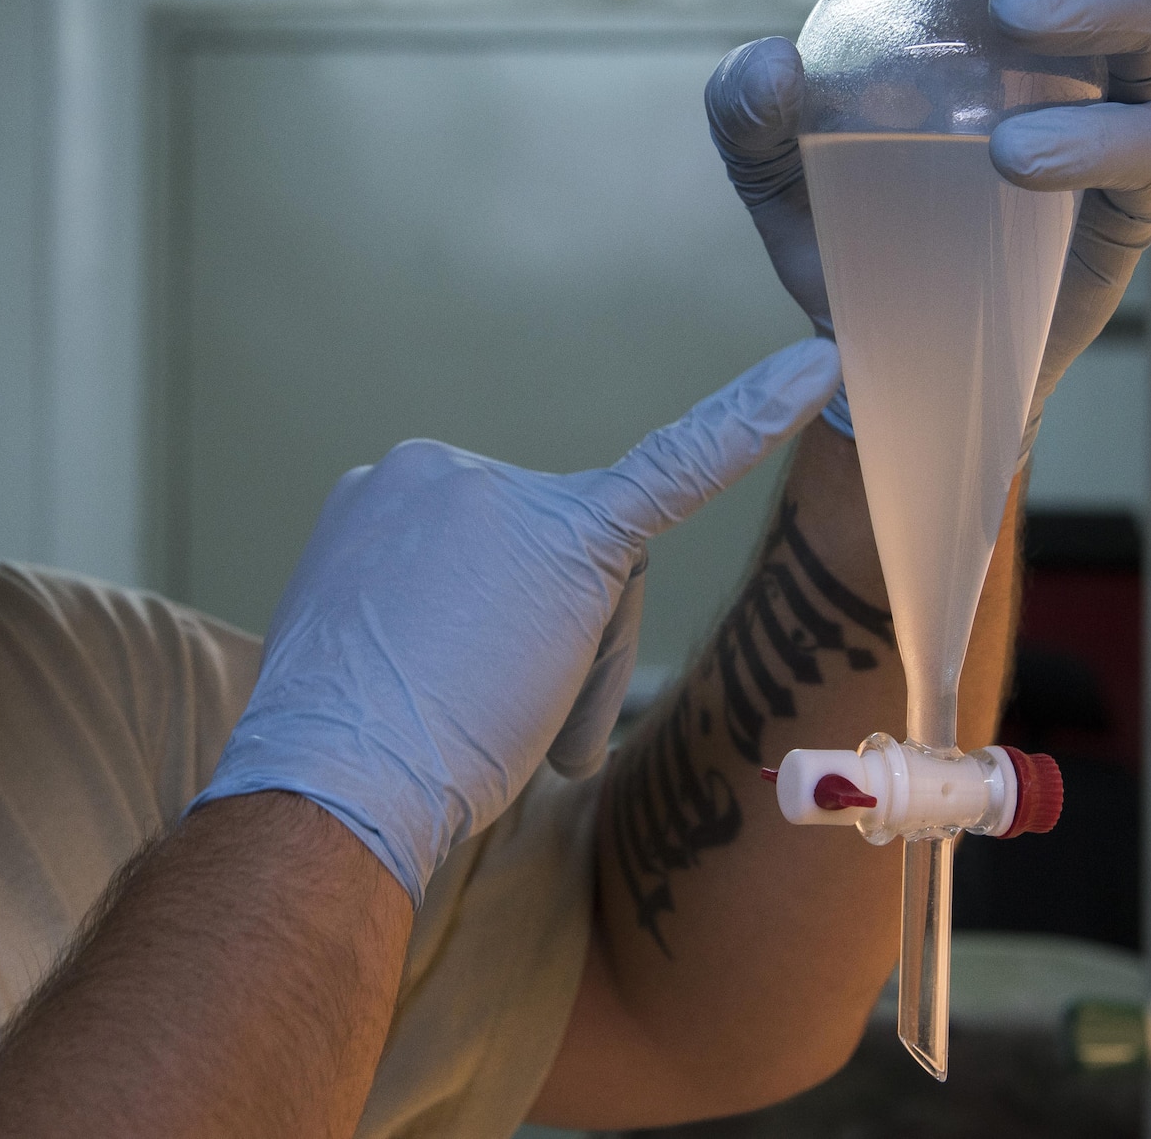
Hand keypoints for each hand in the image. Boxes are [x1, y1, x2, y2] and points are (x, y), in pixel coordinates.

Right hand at [193, 339, 840, 904]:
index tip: (444, 673)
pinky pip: (676, 469)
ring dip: (573, 666)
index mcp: (385, 490)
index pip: (485, 553)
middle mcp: (436, 468)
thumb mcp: (372, 642)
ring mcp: (500, 494)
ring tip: (502, 716)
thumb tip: (484, 644)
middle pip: (545, 558)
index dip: (483, 634)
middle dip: (544, 650)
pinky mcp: (575, 534)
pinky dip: (750, 417)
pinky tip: (813, 373)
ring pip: (591, 577)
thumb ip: (427, 607)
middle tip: (490, 720)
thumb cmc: (356, 741)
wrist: (337, 777)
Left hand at [704, 0, 1150, 452]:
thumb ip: (748, 115)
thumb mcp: (772, 173)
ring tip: (1014, 20)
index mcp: (956, 0)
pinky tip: (1019, 149)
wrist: (884, 360)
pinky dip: (1088, 133)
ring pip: (1143, 6)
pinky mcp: (1126, 195)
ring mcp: (1096, 102)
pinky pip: (1143, 140)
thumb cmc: (843, 240)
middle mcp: (1038, 33)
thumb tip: (766, 64)